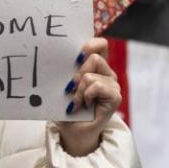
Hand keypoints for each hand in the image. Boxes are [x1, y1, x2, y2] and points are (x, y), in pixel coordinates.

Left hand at [57, 38, 121, 156]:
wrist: (71, 129)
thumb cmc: (64, 104)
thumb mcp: (62, 82)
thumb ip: (65, 67)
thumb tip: (57, 52)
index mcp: (94, 65)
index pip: (99, 44)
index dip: (90, 43)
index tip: (77, 53)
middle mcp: (106, 72)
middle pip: (93, 56)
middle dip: (76, 71)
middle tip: (70, 86)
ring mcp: (112, 84)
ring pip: (90, 74)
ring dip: (78, 88)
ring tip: (76, 100)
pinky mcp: (115, 96)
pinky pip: (97, 86)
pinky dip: (85, 95)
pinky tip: (84, 105)